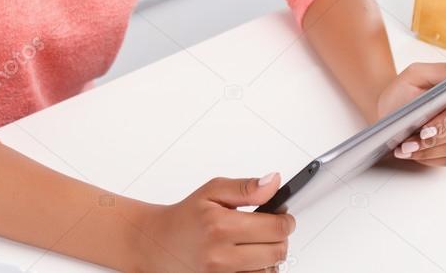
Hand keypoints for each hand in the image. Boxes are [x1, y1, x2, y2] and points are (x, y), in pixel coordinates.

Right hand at [130, 172, 295, 272]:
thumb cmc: (187, 217)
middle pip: (277, 252)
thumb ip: (246, 187)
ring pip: (269, 270)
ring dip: (270, 257)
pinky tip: (250, 259)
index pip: (275, 228)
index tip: (283, 217)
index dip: (286, 220)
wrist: (160, 243)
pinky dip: (258, 270)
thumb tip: (273, 182)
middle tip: (270, 229)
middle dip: (280, 238)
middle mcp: (220, 255)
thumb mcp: (213, 191)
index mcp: (220, 225)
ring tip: (258, 244)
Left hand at [375, 62, 445, 166]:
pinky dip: (428, 158)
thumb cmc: (404, 92)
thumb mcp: (415, 75)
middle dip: (434, 138)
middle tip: (409, 142)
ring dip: (427, 150)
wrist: (392, 110)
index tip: (426, 128)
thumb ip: (440, 70)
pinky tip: (411, 153)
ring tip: (405, 148)